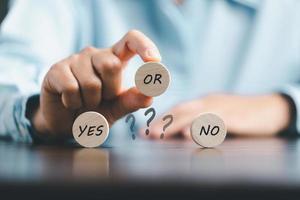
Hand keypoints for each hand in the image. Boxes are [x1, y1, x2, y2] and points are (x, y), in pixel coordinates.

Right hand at [31, 30, 160, 139]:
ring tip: (84, 102)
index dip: (144, 46)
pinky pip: (71, 89)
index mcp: (114, 59)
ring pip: (91, 82)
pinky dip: (73, 104)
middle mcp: (95, 55)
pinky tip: (69, 102)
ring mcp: (75, 60)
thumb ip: (133, 100)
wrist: (66, 124)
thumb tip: (150, 92)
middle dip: (110, 91)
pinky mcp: (56, 70)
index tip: (155, 62)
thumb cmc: (95, 111)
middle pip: (111, 65)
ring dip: (91, 102)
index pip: (131, 40)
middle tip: (102, 99)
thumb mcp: (117, 108)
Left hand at [143, 94, 292, 138]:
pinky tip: (189, 135)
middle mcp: (209, 103)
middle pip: (182, 110)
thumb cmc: (241, 116)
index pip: (178, 110)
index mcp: (203, 103)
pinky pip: (215, 122)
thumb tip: (182, 135)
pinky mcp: (234, 116)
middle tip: (148, 134)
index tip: (145, 130)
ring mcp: (221, 108)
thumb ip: (201, 124)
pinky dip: (200, 128)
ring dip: (174, 125)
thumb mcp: (218, 117)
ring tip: (159, 135)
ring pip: (194, 115)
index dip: (161, 119)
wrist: (270, 109)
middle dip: (163, 122)